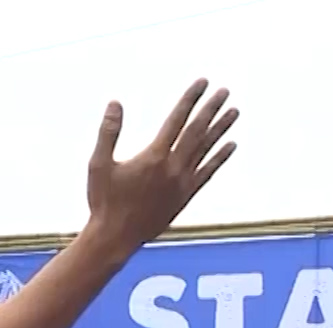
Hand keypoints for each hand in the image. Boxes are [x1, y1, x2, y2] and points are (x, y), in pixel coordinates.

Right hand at [84, 80, 238, 253]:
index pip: (177, 120)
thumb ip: (109, 132)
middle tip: (224, 91)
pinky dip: (219, 158)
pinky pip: (207, 173)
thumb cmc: (103, 202)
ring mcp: (182, 184)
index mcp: (153, 157)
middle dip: (211, 109)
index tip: (202, 83)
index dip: (190, 99)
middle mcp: (173, 169)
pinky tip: (231, 145)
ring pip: (206, 150)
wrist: (115, 238)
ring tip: (234, 111)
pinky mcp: (185, 197)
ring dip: (221, 129)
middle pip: (197, 131)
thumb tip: (116, 102)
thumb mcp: (98, 165)